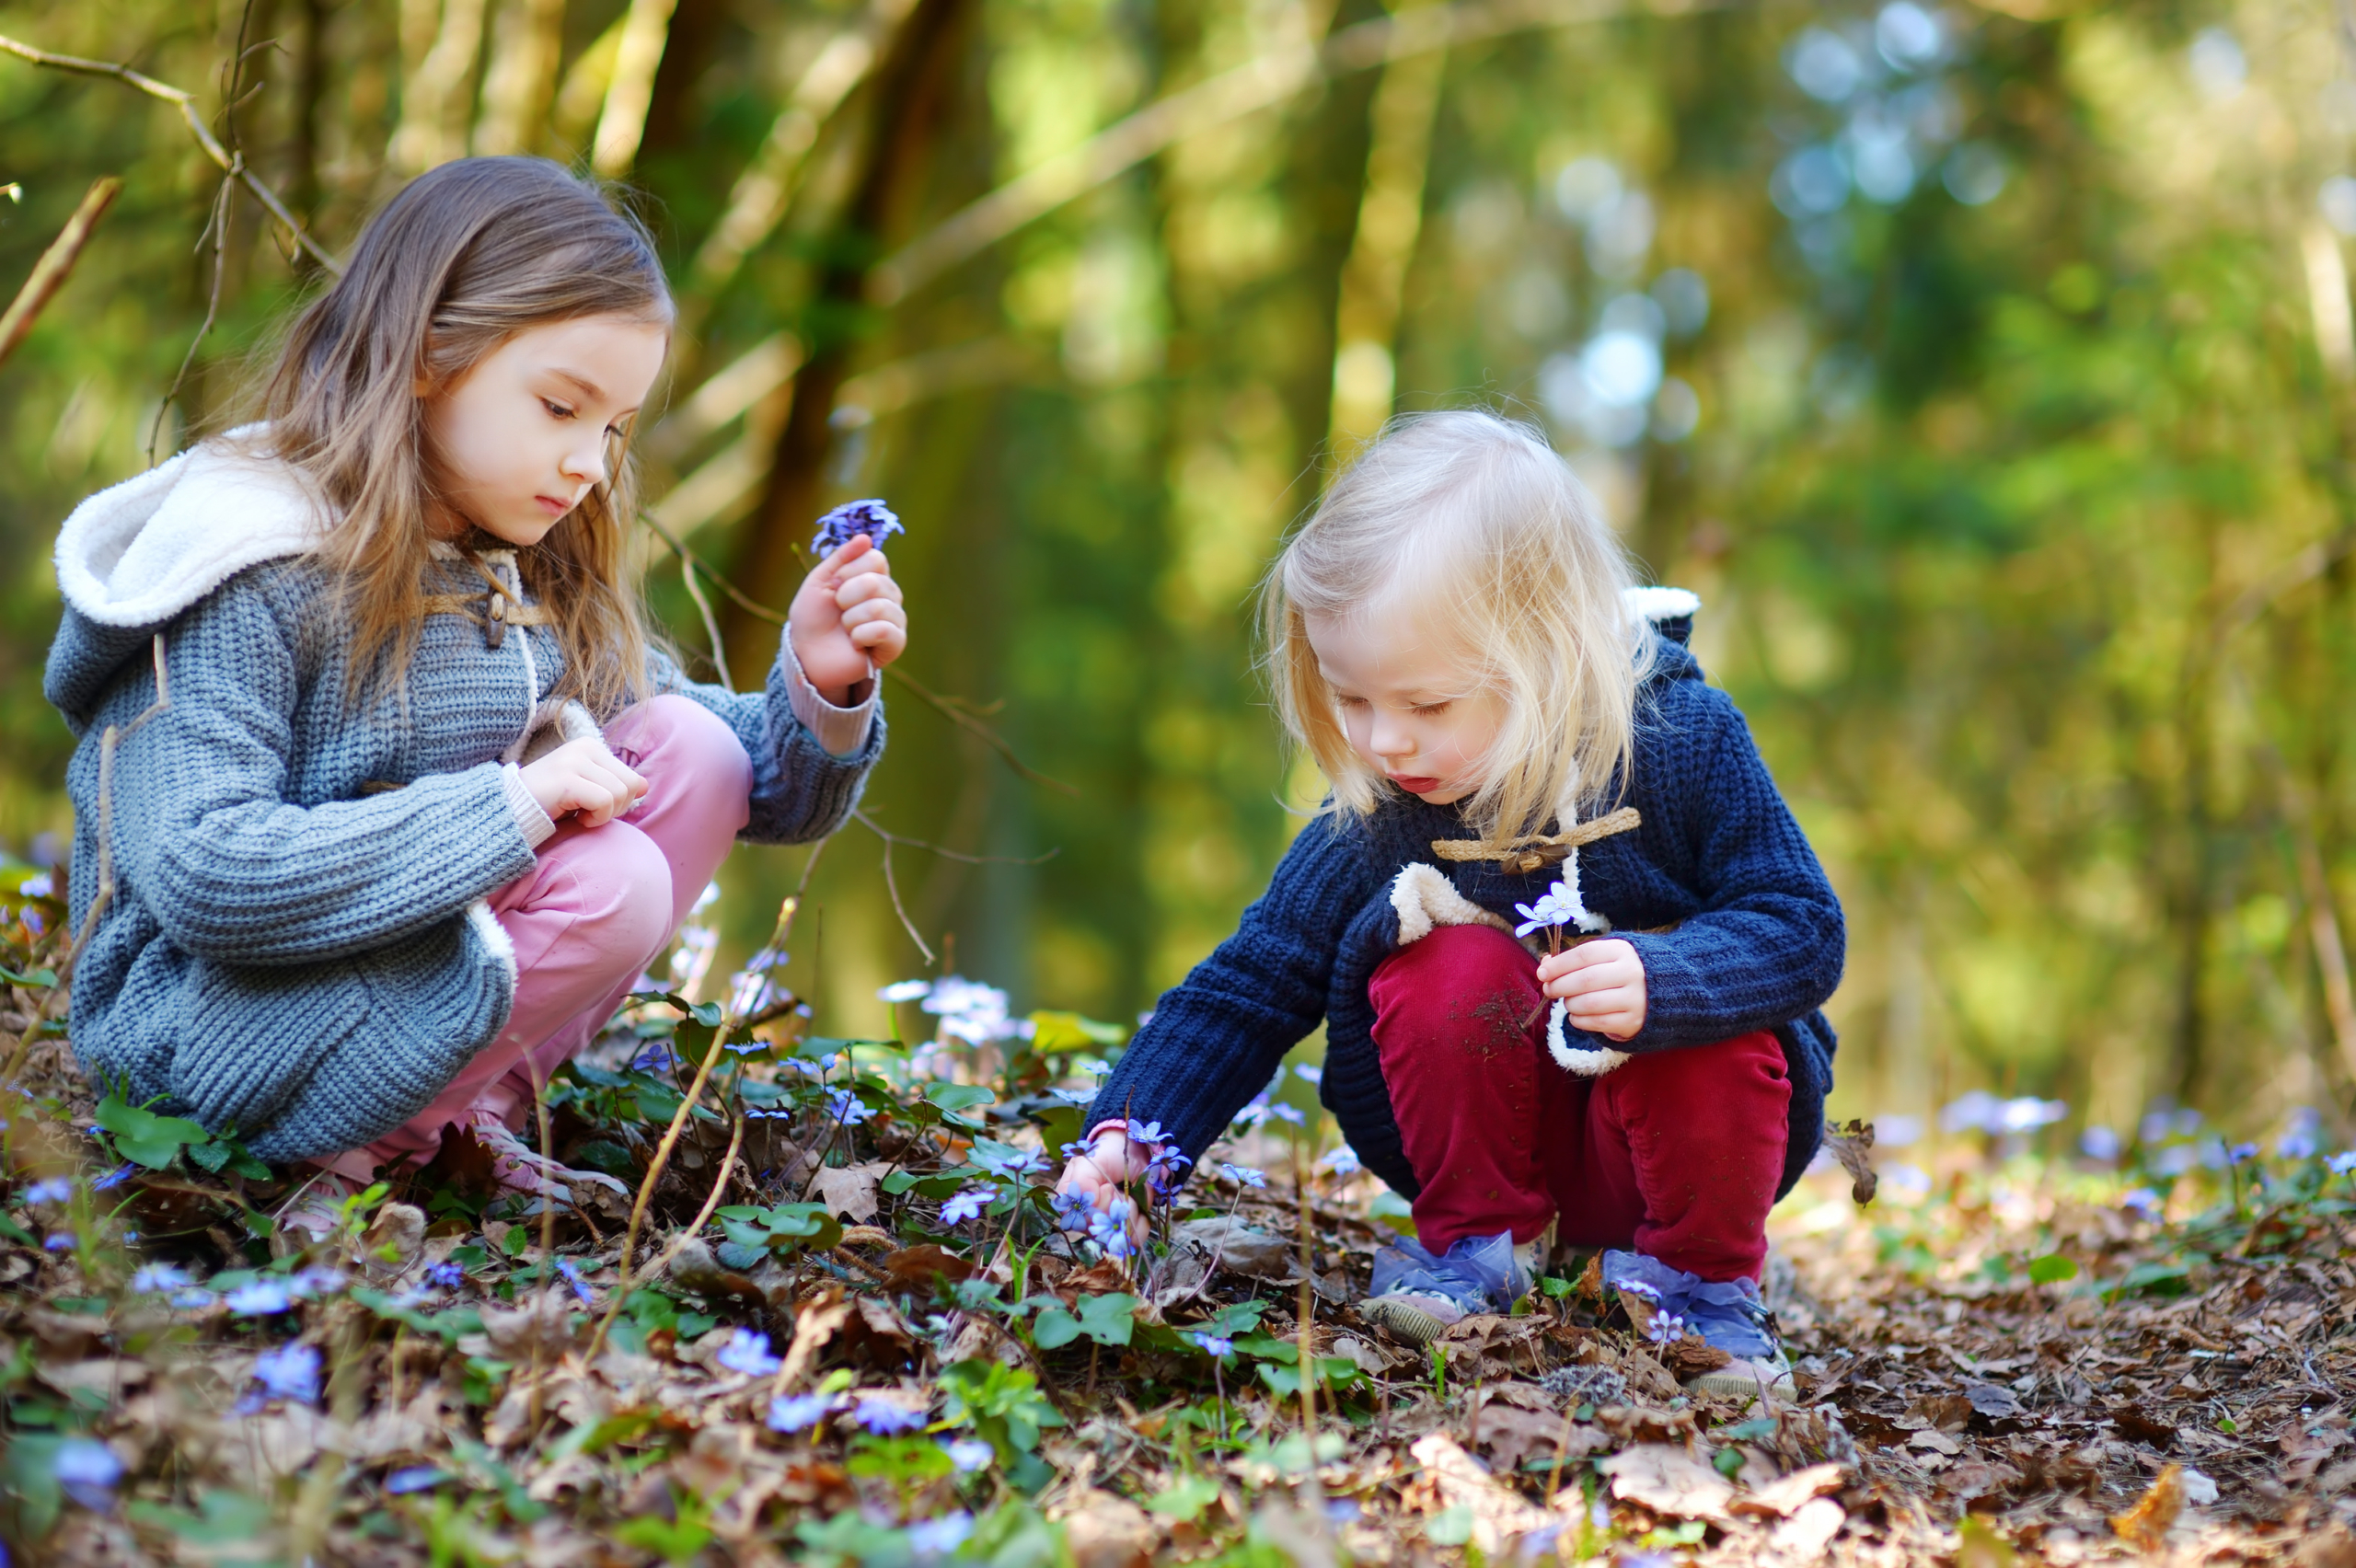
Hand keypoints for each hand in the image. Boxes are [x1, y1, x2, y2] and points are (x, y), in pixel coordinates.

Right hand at [519, 737, 646, 828]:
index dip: (618, 802)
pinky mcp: (566, 778)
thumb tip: (645, 786)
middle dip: (616, 808)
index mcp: (590, 746)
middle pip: (631, 785)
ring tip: (578, 814)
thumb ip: (614, 785)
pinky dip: (595, 819)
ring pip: (620, 794)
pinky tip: (575, 818)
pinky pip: (605, 802)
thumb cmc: (549, 805)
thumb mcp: (586, 790)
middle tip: (587, 813)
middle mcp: (583, 747)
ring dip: (603, 815)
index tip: (591, 806)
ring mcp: (574, 761)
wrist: (507, 813)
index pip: (633, 778)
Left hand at [789, 535, 906, 703]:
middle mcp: (889, 595)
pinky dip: (861, 635)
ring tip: (846, 630)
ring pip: (880, 606)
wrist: (807, 653)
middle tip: (839, 611)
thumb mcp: (819, 581)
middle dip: (846, 597)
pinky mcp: (895, 644)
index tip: (834, 587)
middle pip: (876, 582)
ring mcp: (895, 619)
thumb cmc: (813, 617)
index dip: (848, 572)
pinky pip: (886, 630)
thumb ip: (841, 558)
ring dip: (851, 619)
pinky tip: (856, 643)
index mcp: (874, 576)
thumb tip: (866, 538)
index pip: (876, 559)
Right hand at [1055, 1131, 1149, 1244]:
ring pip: (1118, 1236)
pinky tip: (1138, 1206)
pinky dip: (1140, 1223)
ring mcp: (1106, 1225)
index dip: (1098, 1206)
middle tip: (1116, 1187)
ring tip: (1127, 1194)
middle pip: (1101, 1231)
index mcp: (1071, 1202)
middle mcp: (1086, 1219)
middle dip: (1115, 1207)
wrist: (1131, 1150)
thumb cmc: (1106, 1153)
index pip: (1082, 1220)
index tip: (1106, 1187)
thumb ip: (1082, 1181)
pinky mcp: (1125, 1228)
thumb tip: (1088, 1204)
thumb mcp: (1089, 1160)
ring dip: (1129, 1213)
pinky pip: (1134, 1238)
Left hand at [1537, 937, 1647, 1040]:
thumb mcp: (1602, 958)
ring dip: (1570, 1004)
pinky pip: (1597, 1023)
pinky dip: (1579, 1020)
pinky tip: (1577, 1016)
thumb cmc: (1618, 972)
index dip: (1559, 965)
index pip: (1584, 955)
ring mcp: (1635, 998)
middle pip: (1585, 980)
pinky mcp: (1633, 1021)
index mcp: (1622, 951)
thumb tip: (1544, 966)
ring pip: (1589, 1003)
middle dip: (1560, 986)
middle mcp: (1632, 972)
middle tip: (1549, 990)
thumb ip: (1573, 960)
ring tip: (1568, 1003)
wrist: (1659, 994)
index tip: (1542, 973)